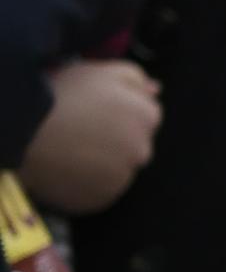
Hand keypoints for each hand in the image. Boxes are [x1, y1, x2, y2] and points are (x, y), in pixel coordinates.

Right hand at [23, 53, 158, 213]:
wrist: (25, 131)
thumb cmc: (61, 95)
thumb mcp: (100, 71)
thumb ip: (135, 78)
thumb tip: (155, 90)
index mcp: (145, 117)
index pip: (147, 117)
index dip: (121, 113)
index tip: (96, 112)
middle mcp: (141, 151)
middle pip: (135, 146)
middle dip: (116, 140)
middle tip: (80, 132)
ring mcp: (121, 179)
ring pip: (117, 171)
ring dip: (102, 164)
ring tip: (70, 150)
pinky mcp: (100, 200)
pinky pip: (98, 192)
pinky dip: (87, 184)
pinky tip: (66, 169)